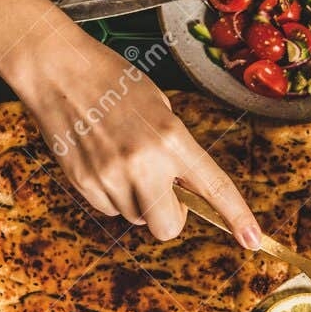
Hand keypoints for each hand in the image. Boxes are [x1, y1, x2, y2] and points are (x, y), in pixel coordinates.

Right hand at [0, 0, 261, 245]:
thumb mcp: (159, 107)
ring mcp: (111, 176)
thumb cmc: (112, 81)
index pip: (214, 187)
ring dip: (134, 199)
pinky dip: (108, 194)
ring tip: (118, 157)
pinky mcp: (84, 183)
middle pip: (169, 227)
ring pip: (136, 218)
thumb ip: (175, 150)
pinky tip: (99, 160)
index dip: (237, 217)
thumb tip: (182, 188)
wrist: (58, 70)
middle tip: (159, 189)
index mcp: (172, 138)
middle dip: (168, 216)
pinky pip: (108, 209)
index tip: (252, 241)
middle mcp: (144, 163)